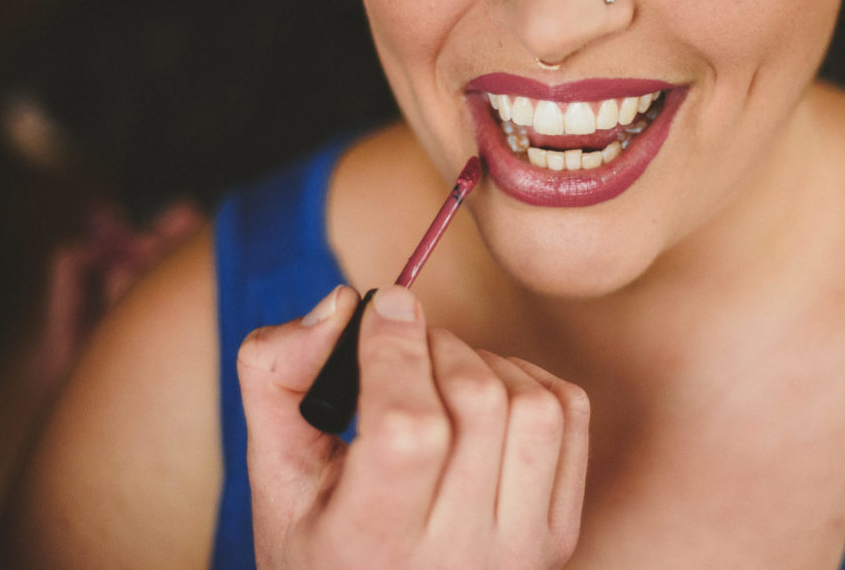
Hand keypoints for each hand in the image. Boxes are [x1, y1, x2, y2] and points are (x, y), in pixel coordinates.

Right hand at [237, 285, 589, 568]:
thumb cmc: (325, 541)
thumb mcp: (275, 476)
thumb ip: (277, 378)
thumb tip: (342, 301)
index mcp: (372, 545)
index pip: (408, 430)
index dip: (397, 352)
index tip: (383, 308)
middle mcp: (458, 556)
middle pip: (477, 404)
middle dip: (436, 346)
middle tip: (404, 347)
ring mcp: (520, 549)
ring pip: (531, 406)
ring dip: (485, 361)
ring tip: (442, 374)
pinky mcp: (557, 532)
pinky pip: (569, 417)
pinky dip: (529, 379)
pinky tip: (487, 394)